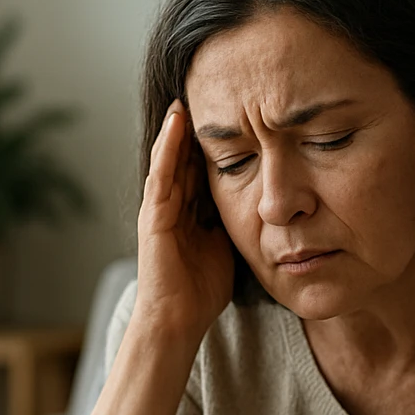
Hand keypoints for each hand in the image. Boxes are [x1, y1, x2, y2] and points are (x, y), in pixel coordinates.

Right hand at [134, 99, 233, 343]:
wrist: (177, 322)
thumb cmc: (201, 292)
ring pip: (169, 159)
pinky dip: (167, 148)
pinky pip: (161, 175)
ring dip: (176, 128)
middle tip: (206, 93)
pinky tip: (176, 123)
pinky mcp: (152, 217)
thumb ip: (236, 222)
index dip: (213, 142)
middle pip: (184, 158)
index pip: (200, 168)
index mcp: (188, 213)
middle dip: (194, 129)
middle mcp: (170, 206)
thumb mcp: (228, 246)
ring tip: (186, 96)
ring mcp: (158, 210)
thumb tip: (262, 202)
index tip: (231, 113)